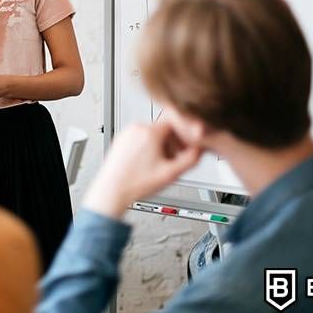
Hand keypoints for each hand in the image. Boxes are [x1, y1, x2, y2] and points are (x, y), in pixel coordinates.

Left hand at [82, 122, 201, 219]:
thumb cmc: (135, 183)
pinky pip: (140, 138)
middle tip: (176, 159)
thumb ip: (191, 159)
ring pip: (152, 133)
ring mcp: (127, 133)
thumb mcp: (171, 173)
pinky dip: (148, 147)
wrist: (111, 191)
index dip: (186, 134)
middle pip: (164, 129)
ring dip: (161, 146)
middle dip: (173, 143)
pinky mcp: (121, 140)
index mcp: (150, 132)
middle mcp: (136, 128)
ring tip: (161, 164)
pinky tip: (148, 163)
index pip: (176, 122)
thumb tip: (201, 149)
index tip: (189, 143)